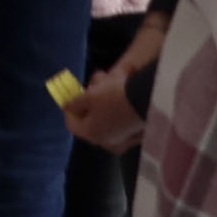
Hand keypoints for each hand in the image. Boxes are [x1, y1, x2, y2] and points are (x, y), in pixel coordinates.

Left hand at [62, 22, 156, 151]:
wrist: (149, 99)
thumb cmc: (114, 98)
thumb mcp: (90, 97)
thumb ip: (75, 103)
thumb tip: (67, 106)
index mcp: (92, 134)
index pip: (72, 123)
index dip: (69, 106)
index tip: (73, 92)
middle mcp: (107, 141)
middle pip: (92, 115)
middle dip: (93, 94)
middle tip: (99, 77)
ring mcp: (124, 138)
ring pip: (109, 113)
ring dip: (109, 93)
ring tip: (117, 75)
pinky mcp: (138, 132)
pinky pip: (124, 114)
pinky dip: (122, 101)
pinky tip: (127, 84)